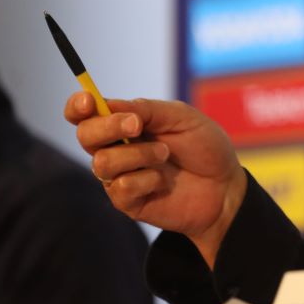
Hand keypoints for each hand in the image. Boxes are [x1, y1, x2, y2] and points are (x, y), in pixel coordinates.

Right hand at [64, 92, 245, 267]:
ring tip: (166, 155)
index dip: (78, 106)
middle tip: (136, 126)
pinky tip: (164, 181)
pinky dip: (147, 179)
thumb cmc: (205, 147)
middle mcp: (116, 148)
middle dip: (108, 127)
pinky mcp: (127, 202)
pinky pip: (121, 188)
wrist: (226, 186)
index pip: (85, 114)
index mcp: (125, 124)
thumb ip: (147, 109)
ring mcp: (119, 176)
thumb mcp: (182, 118)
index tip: (88, 101)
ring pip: (103, 162)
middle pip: (85, 135)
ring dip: (139, 154)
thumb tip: (109, 104)